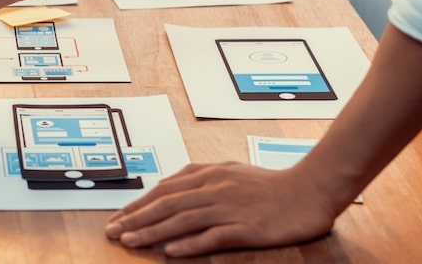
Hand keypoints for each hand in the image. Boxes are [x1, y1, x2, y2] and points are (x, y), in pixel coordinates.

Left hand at [105, 162, 344, 256]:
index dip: (138, 205)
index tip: (117, 218)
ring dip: (153, 232)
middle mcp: (214, 188)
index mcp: (209, 174)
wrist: (310, 190)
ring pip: (183, 220)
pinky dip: (190, 244)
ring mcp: (230, 208)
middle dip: (135, 219)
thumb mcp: (229, 170)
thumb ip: (198, 175)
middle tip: (112, 232)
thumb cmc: (269, 184)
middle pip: (167, 204)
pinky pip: (213, 236)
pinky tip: (171, 251)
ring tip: (129, 242)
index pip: (164, 190)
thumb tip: (166, 185)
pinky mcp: (247, 228)